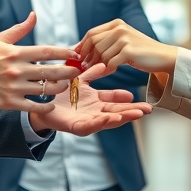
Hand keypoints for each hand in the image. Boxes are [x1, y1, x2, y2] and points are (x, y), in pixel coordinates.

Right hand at [0, 12, 79, 111]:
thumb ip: (19, 29)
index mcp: (15, 53)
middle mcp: (16, 70)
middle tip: (78, 71)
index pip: (47, 52)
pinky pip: (33, 106)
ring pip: (45, 89)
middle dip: (68, 71)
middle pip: (51, 71)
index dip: (64, 53)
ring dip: (59, 88)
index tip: (75, 54)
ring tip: (65, 86)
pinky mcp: (8, 103)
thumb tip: (34, 15)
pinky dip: (45, 106)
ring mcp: (13, 88)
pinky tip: (51, 103)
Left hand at [28, 63, 151, 135]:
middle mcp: (94, 112)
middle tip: (148, 109)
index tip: (139, 96)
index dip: (126, 100)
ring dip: (121, 118)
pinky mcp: (76, 127)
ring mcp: (86, 121)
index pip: (114, 101)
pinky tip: (109, 119)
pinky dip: (100, 122)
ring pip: (107, 121)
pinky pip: (90, 125)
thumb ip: (92, 73)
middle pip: (116, 113)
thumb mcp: (79, 81)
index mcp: (96, 102)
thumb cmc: (62, 94)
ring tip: (135, 115)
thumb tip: (105, 63)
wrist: (42, 106)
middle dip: (132, 111)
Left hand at [77, 19, 178, 73]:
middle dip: (87, 56)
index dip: (82, 46)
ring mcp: (124, 39)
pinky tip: (112, 70)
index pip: (91, 33)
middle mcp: (120, 28)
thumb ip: (105, 42)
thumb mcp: (123, 41)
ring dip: (99, 64)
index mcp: (116, 24)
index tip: (77, 57)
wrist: (163, 56)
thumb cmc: (141, 51)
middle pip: (93, 43)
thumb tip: (80, 50)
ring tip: (103, 69)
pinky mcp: (128, 51)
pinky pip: (110, 62)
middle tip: (86, 67)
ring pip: (101, 54)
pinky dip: (108, 69)